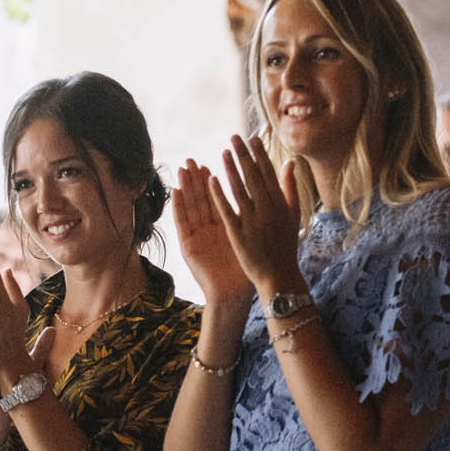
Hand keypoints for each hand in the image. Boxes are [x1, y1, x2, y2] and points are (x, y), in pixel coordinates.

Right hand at [172, 160, 254, 309]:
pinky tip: (176, 190)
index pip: (221, 196)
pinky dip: (178, 206)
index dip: (220, 177)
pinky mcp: (188, 246)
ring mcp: (197, 236)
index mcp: (226, 224)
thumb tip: (273, 195)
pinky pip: (182, 223)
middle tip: (194, 159)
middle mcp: (209, 228)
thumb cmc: (247, 268)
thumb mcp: (254, 237)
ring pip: (190, 206)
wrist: (234, 293)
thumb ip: (260, 215)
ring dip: (186, 186)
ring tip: (183, 168)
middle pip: (202, 198)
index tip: (221, 157)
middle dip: (197, 178)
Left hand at [211, 135, 307, 298]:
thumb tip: (290, 162)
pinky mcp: (238, 234)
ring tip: (223, 152)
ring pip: (240, 190)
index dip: (260, 155)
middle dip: (244, 156)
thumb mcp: (293, 215)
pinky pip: (227, 210)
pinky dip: (219, 195)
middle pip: (254, 177)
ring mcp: (252, 221)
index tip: (252, 138)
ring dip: (231, 170)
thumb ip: (289, 188)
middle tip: (234, 138)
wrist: (279, 275)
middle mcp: (268, 210)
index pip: (269, 174)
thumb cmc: (285, 245)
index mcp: (281, 204)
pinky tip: (211, 180)